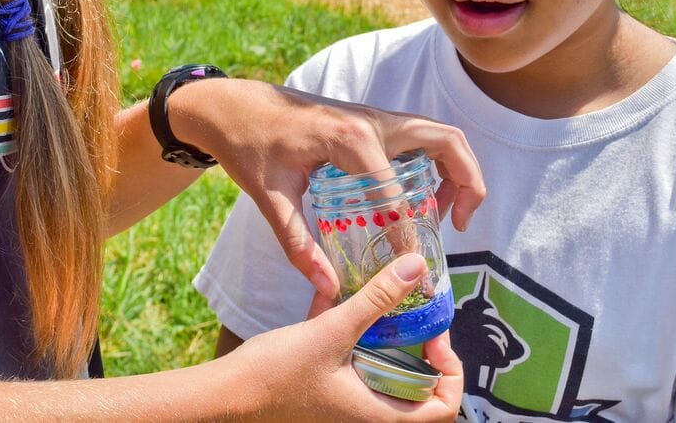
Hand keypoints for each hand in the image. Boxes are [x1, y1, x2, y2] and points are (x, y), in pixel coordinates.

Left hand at [168, 78, 484, 297]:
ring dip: (456, 170)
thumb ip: (298, 242)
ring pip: (438, 136)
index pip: (396, 194)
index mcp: (351, 139)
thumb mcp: (269, 197)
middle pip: (447, 142)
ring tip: (445, 215)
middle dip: (468, 181)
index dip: (407, 234)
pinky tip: (417, 199)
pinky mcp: (369, 121)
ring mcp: (374, 117)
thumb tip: (327, 286)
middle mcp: (373, 122)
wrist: (232, 106)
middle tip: (458, 224)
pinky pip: (419, 138)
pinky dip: (435, 163)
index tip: (410, 267)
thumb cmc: (248, 144)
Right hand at [220, 252, 462, 420]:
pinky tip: (334, 301)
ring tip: (378, 304)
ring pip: (384, 376)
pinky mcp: (324, 392)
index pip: (444, 409)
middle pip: (418, 391)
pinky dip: (353, 341)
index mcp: (379, 416)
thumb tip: (416, 267)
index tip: (434, 335)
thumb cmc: (276, 376)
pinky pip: (352, 367)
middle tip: (412, 316)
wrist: (225, 396)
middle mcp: (367, 417)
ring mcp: (345, 406)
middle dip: (420, 351)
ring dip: (386, 343)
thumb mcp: (333, 332)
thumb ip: (377, 299)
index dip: (451, 372)